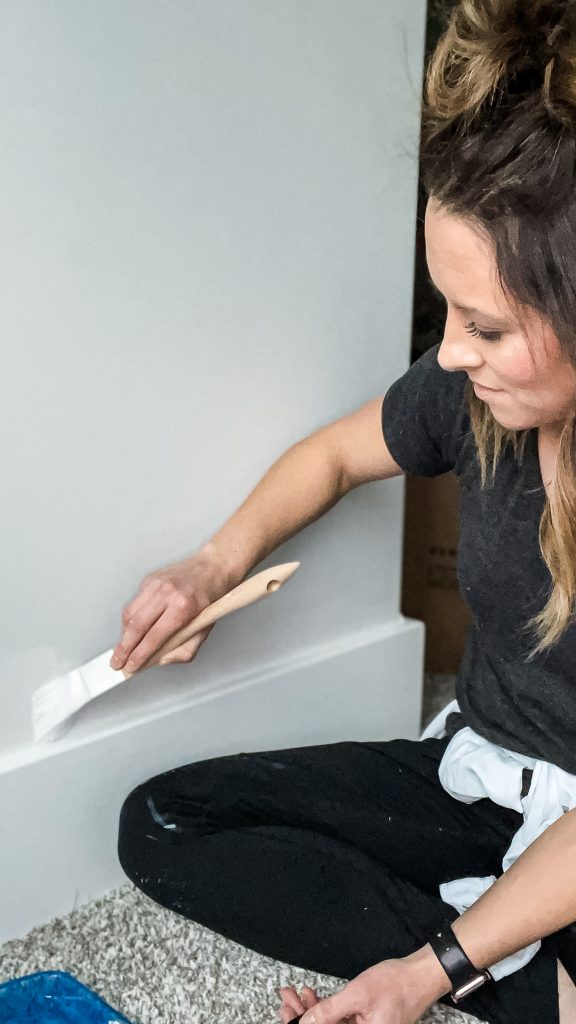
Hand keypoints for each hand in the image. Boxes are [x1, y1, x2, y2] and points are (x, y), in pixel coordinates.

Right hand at [110, 543, 236, 672]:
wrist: (213, 567)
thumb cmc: (210, 598)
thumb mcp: (204, 630)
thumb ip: (183, 649)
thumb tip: (158, 661)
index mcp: (183, 608)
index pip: (154, 637)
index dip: (139, 655)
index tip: (131, 667)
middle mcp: (167, 594)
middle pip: (136, 626)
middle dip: (124, 648)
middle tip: (117, 662)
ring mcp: (156, 584)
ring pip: (130, 613)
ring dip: (124, 634)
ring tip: (124, 648)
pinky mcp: (149, 579)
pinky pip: (134, 603)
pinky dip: (131, 618)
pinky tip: (135, 628)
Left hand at [280, 949, 449, 1023]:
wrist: (420, 975)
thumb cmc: (394, 984)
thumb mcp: (357, 995)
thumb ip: (330, 1012)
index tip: (285, 1012)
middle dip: (303, 1017)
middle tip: (285, 998)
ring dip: (312, 1011)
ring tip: (295, 994)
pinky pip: (341, 1021)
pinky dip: (327, 1009)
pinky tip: (313, 996)